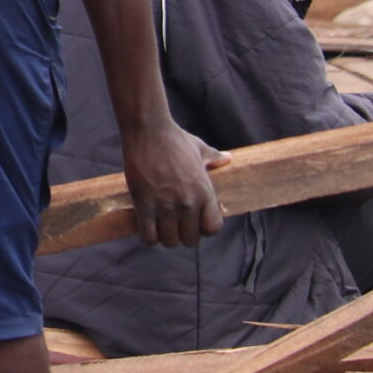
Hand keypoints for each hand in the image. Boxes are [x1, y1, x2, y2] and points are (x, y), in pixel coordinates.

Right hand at [122, 120, 226, 249]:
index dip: (203, 229)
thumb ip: (214, 158)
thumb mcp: (200, 149)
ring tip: (159, 225)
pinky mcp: (144, 206)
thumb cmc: (175, 139)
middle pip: (190, 240)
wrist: (149, 131)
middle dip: (183, 235)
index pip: (212, 228)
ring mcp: (166, 207)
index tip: (194, 222)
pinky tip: (146, 226)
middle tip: (174, 224)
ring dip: (164, 236)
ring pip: (169, 241)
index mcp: (205, 192)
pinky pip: (148, 237)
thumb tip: (228, 158)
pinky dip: (147, 237)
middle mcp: (188, 204)